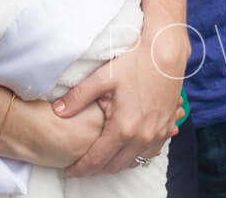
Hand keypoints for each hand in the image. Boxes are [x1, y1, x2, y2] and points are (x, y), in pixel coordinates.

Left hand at [54, 33, 186, 176]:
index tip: (70, 171)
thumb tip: (58, 111)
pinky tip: (125, 149)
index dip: (81, 168)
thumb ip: (78, 97)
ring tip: (101, 159)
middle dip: (96, 169)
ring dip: (116, 164)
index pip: (97, 159)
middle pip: (115, 166)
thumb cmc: (134, 63)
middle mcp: (142, 137)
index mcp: (123, 128)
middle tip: (82, 166)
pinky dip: (135, 154)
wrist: (165, 53)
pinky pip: (150, 152)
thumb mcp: (102, 78)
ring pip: (133, 162)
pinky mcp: (167, 128)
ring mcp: (158, 134)